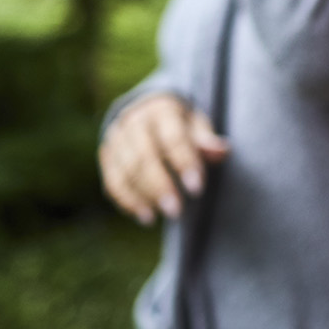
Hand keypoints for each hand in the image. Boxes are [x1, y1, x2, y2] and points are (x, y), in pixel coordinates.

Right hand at [98, 93, 229, 225]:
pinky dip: (126, 200)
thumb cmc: (180, 124)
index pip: (173, 138)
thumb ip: (206, 140)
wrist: (147, 112)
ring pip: (124, 170)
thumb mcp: (196, 125)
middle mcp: (134, 121)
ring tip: (156, 218)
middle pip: (144, 155)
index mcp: (162, 110)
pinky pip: (112, 181)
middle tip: (176, 211)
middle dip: (159, 185)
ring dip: (140, 196)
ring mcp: (116, 138)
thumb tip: (222, 151)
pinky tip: (144, 216)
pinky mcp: (107, 155)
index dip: (184, 163)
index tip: (197, 189)